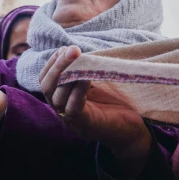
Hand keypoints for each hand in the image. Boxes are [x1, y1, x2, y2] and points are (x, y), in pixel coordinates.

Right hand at [40, 46, 151, 160]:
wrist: (133, 131)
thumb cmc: (114, 104)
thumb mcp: (96, 83)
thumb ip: (84, 71)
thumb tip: (77, 51)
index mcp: (62, 98)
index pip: (45, 80)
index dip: (52, 63)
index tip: (64, 48)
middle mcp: (62, 110)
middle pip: (47, 87)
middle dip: (57, 65)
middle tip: (72, 49)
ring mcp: (72, 120)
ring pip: (57, 97)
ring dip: (68, 74)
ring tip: (80, 58)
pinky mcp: (85, 125)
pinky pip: (74, 108)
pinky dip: (78, 91)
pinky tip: (86, 78)